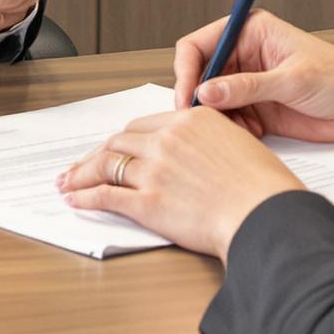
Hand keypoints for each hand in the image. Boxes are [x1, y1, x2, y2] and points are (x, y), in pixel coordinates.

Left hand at [56, 106, 303, 260]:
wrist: (266, 214)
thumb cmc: (263, 188)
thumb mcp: (239, 146)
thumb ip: (207, 144)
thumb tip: (192, 158)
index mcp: (192, 120)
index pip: (143, 126)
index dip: (123, 140)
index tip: (113, 149)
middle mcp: (169, 139)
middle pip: (120, 141)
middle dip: (96, 155)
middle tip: (81, 165)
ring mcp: (156, 169)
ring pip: (107, 165)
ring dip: (81, 174)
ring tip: (67, 182)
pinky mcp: (149, 202)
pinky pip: (107, 195)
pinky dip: (86, 197)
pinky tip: (76, 200)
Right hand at [172, 10, 333, 143]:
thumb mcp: (292, 80)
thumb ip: (248, 86)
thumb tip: (206, 91)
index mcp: (251, 32)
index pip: (199, 44)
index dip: (187, 70)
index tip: (188, 96)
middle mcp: (244, 56)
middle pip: (199, 75)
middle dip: (198, 98)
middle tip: (200, 122)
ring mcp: (248, 84)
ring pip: (211, 101)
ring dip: (216, 118)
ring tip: (232, 130)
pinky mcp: (256, 109)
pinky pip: (229, 120)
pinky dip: (231, 131)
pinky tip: (249, 135)